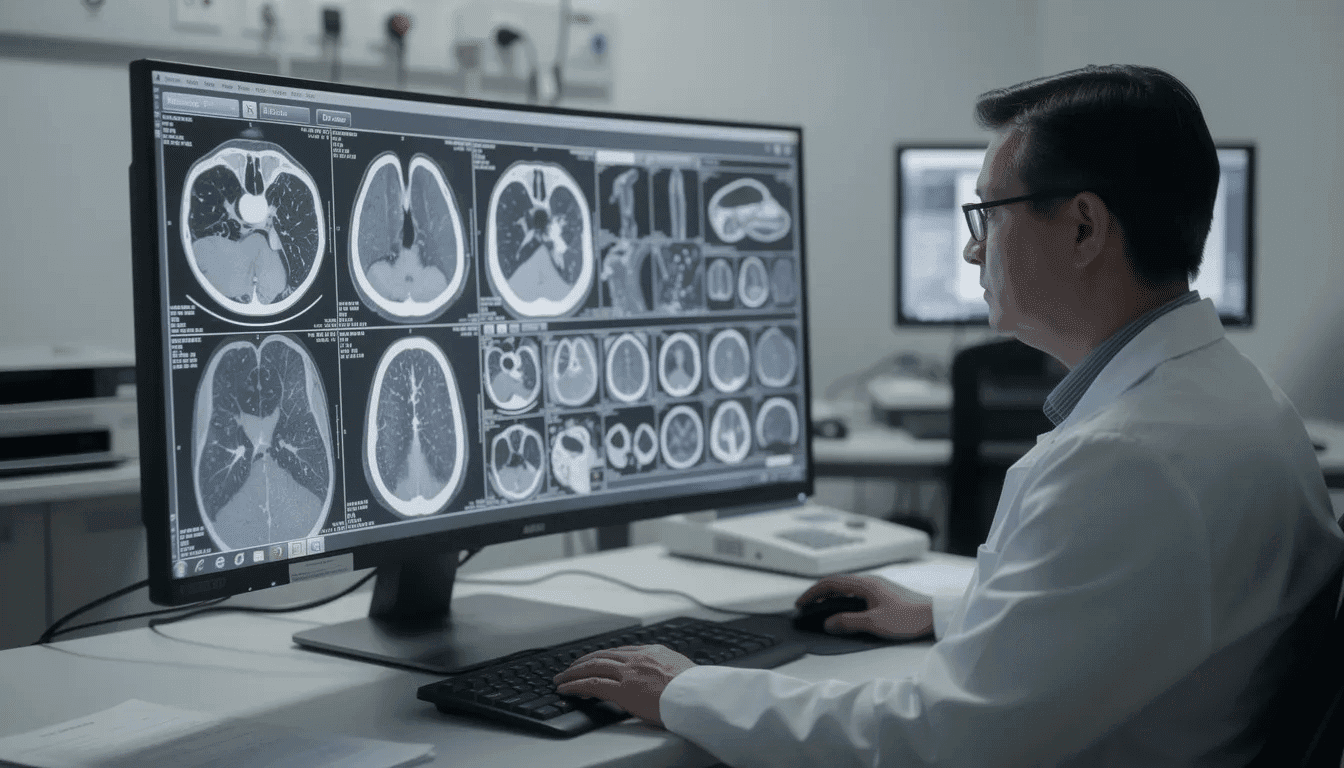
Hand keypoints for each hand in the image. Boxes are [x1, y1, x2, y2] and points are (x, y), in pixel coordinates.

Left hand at [552, 644, 696, 726]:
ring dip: (573, 673)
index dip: (603, 657)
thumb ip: (667, 668)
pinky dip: (575, 685)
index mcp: (653, 651)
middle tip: (569, 668)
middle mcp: (637, 658)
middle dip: (582, 662)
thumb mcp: (682, 669)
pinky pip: (592, 684)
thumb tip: (667, 675)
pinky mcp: (622, 689)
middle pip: (602, 656)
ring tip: (561, 679)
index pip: (620, 652)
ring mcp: (628, 672)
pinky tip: (565, 689)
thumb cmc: (696, 688)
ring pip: (592, 667)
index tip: (594, 661)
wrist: (698, 695)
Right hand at [796, 574, 933, 639]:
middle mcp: (870, 581)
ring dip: (831, 596)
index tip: (801, 603)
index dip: (813, 592)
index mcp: (865, 584)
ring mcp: (878, 587)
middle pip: (837, 583)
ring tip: (822, 609)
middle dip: (819, 593)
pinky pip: (857, 593)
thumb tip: (828, 623)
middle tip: (807, 605)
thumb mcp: (875, 623)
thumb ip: (848, 622)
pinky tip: (845, 611)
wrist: (935, 614)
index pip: (831, 583)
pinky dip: (844, 600)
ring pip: (847, 588)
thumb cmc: (909, 617)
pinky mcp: (884, 594)